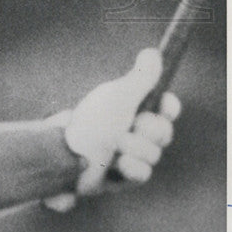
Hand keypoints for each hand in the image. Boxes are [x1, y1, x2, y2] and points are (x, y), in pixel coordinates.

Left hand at [44, 48, 180, 210]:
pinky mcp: (122, 178)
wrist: (62, 152)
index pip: (163, 108)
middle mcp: (133, 132)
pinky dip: (133, 168)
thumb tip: (154, 53)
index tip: (165, 101)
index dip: (169, 106)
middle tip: (135, 125)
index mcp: (131, 110)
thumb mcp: (117, 97)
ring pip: (154, 155)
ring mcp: (128, 156)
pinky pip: (143, 175)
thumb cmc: (90, 121)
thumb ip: (140, 79)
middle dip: (151, 129)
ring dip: (137, 148)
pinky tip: (119, 164)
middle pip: (163, 133)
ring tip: (117, 145)